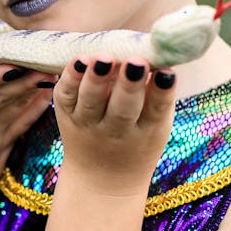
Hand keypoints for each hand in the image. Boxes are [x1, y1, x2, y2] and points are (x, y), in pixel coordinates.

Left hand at [53, 59, 175, 199]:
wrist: (102, 178)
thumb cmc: (137, 138)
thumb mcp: (156, 125)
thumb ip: (158, 93)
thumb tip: (161, 52)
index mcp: (147, 130)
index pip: (156, 110)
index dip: (161, 91)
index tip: (165, 72)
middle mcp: (116, 131)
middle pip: (123, 109)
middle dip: (129, 84)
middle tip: (136, 62)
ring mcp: (88, 124)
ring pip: (91, 102)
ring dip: (97, 79)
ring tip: (103, 58)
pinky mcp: (66, 115)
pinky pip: (65, 96)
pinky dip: (69, 78)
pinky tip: (79, 59)